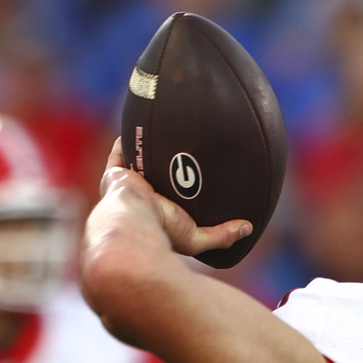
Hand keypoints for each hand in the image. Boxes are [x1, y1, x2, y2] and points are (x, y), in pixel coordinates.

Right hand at [98, 139, 250, 257]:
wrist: (134, 222)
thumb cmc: (161, 232)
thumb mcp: (196, 238)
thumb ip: (221, 235)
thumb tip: (247, 228)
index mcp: (156, 215)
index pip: (168, 201)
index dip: (178, 189)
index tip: (191, 177)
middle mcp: (140, 200)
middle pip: (154, 178)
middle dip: (164, 166)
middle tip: (182, 152)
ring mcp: (128, 185)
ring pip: (137, 164)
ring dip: (148, 151)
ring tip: (163, 135)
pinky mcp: (116, 172)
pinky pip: (120, 152)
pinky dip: (127, 139)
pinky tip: (138, 123)